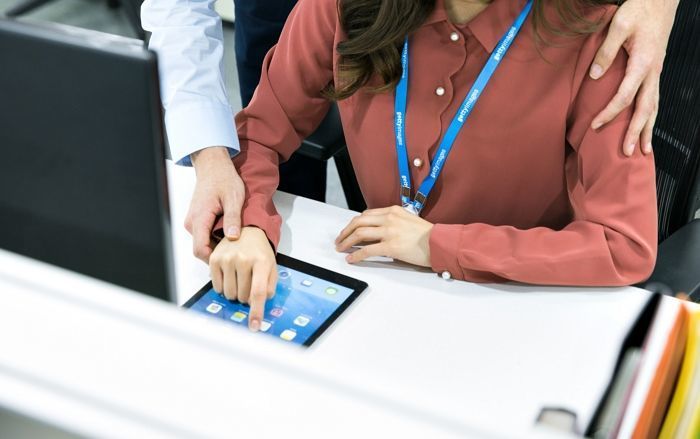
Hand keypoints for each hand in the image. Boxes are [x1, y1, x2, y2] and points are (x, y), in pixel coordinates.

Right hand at [186, 147, 244, 261]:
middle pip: (201, 248)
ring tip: (234, 239)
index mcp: (199, 217)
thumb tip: (233, 237)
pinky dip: (215, 237)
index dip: (213, 259)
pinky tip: (228, 232)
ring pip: (203, 242)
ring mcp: (192, 221)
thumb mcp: (233, 197)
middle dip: (218, 253)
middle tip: (236, 251)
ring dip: (217, 244)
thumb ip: (232, 218)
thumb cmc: (222, 178)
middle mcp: (192, 222)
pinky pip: (204, 235)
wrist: (213, 166)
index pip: (199, 249)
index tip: (228, 260)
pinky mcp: (196, 220)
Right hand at [209, 226, 276, 330]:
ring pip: (229, 294)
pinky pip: (217, 287)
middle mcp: (244, 259)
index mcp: (262, 262)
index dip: (256, 312)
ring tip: (240, 279)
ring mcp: (227, 259)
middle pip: (242, 296)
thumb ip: (270, 285)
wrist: (247, 230)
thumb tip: (262, 303)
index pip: (258, 292)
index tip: (254, 326)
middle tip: (249, 283)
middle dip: (246, 296)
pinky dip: (224, 287)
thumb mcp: (272, 266)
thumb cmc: (260, 251)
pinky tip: (230, 276)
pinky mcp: (215, 259)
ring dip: (235, 293)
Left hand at [335, 205, 433, 266]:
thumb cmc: (428, 235)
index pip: (367, 214)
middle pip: (359, 222)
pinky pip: (367, 250)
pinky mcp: (390, 246)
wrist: (440, 243)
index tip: (349, 230)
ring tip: (341, 248)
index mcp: (393, 211)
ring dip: (347, 241)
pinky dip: (356, 255)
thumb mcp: (409, 221)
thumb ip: (393, 223)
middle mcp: (389, 218)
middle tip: (340, 239)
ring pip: (359, 234)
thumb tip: (378, 234)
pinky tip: (351, 259)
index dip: (355, 223)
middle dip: (346, 231)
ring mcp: (389, 232)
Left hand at [589, 0, 677, 155]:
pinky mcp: (655, 71)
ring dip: (648, 129)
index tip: (595, 126)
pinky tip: (646, 127)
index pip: (625, 96)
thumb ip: (606, 51)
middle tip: (628, 152)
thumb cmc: (639, 10)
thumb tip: (595, 76)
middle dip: (636, 132)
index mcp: (643, 63)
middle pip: (645, 108)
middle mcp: (653, 72)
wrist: (660, 0)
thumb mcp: (619, 25)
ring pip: (654, 107)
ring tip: (644, 150)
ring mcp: (656, 73)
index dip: (610, 113)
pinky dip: (651, 116)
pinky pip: (654, 99)